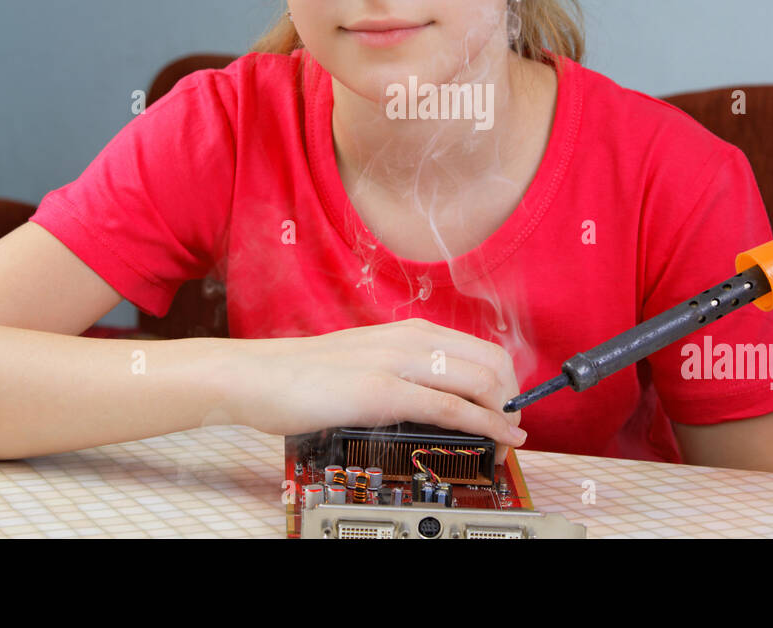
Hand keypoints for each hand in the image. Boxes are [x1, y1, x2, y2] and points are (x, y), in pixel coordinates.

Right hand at [235, 318, 524, 462]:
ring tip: (505, 442)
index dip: (508, 380)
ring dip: (503, 416)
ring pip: (480, 381)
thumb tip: (437, 399)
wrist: (259, 376)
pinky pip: (450, 407)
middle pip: (493, 362)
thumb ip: (403, 373)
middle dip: (513, 398)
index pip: (482, 348)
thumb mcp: (368, 363)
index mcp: (409, 331)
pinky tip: (496, 439)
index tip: (511, 407)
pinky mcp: (382, 391)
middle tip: (511, 427)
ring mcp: (398, 363)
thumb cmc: (306, 375)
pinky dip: (484, 425)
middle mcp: (411, 339)